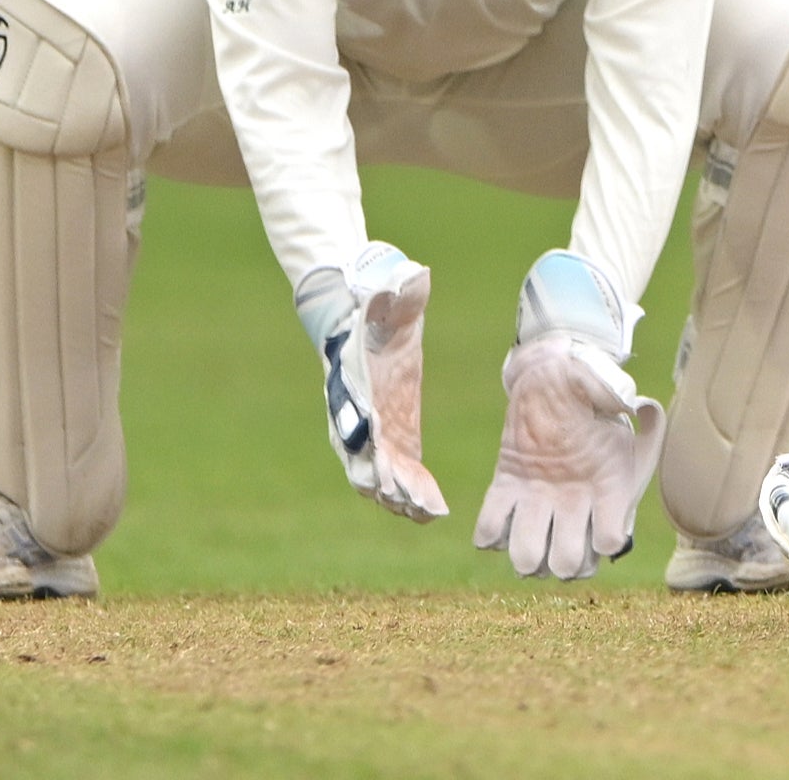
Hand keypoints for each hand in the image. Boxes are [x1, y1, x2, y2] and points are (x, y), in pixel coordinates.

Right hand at [309, 244, 449, 522]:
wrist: (358, 314)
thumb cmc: (375, 305)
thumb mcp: (389, 294)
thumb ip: (401, 289)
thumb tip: (417, 274)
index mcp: (354, 385)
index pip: (359, 426)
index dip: (371, 454)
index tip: (386, 475)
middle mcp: (355, 415)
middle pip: (365, 462)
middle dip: (387, 486)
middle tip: (413, 506)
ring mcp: (369, 430)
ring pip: (377, 477)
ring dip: (398, 497)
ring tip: (425, 515)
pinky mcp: (389, 435)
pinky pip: (396, 471)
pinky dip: (410, 490)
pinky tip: (434, 509)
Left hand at [470, 249, 663, 580]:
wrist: (553, 378)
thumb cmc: (587, 385)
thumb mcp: (606, 385)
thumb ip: (617, 392)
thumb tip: (629, 401)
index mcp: (610, 487)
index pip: (610, 540)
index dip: (607, 540)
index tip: (605, 526)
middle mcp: (575, 504)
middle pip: (568, 564)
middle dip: (564, 560)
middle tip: (560, 539)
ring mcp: (539, 503)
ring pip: (528, 559)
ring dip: (528, 556)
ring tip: (529, 533)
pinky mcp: (507, 491)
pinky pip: (490, 531)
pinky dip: (491, 532)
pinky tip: (503, 511)